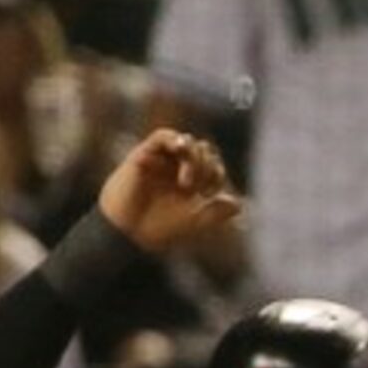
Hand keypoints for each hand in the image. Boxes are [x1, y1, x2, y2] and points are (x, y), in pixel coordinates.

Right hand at [96, 131, 241, 255]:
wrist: (128, 232)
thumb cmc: (158, 228)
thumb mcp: (194, 221)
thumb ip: (216, 212)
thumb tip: (239, 204)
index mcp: (191, 179)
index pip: (213, 164)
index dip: (216, 175)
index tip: (208, 195)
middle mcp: (177, 167)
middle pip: (204, 150)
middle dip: (207, 167)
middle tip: (197, 190)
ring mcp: (162, 159)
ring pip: (187, 142)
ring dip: (194, 158)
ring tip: (187, 182)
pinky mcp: (144, 154)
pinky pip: (163, 136)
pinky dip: (175, 140)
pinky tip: (180, 150)